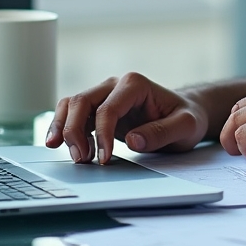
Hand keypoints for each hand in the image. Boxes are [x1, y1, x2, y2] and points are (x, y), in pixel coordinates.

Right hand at [45, 72, 208, 163]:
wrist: (186, 114)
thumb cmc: (187, 118)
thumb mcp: (186, 126)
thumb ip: (162, 132)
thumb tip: (133, 140)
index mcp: (135, 84)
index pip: (108, 108)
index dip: (102, 135)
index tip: (105, 159)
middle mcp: (116, 84)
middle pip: (82, 101)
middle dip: (75, 131)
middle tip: (81, 160)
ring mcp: (105, 95)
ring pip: (71, 105)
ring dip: (65, 130)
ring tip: (73, 157)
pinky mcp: (99, 109)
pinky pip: (73, 114)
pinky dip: (64, 128)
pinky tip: (59, 145)